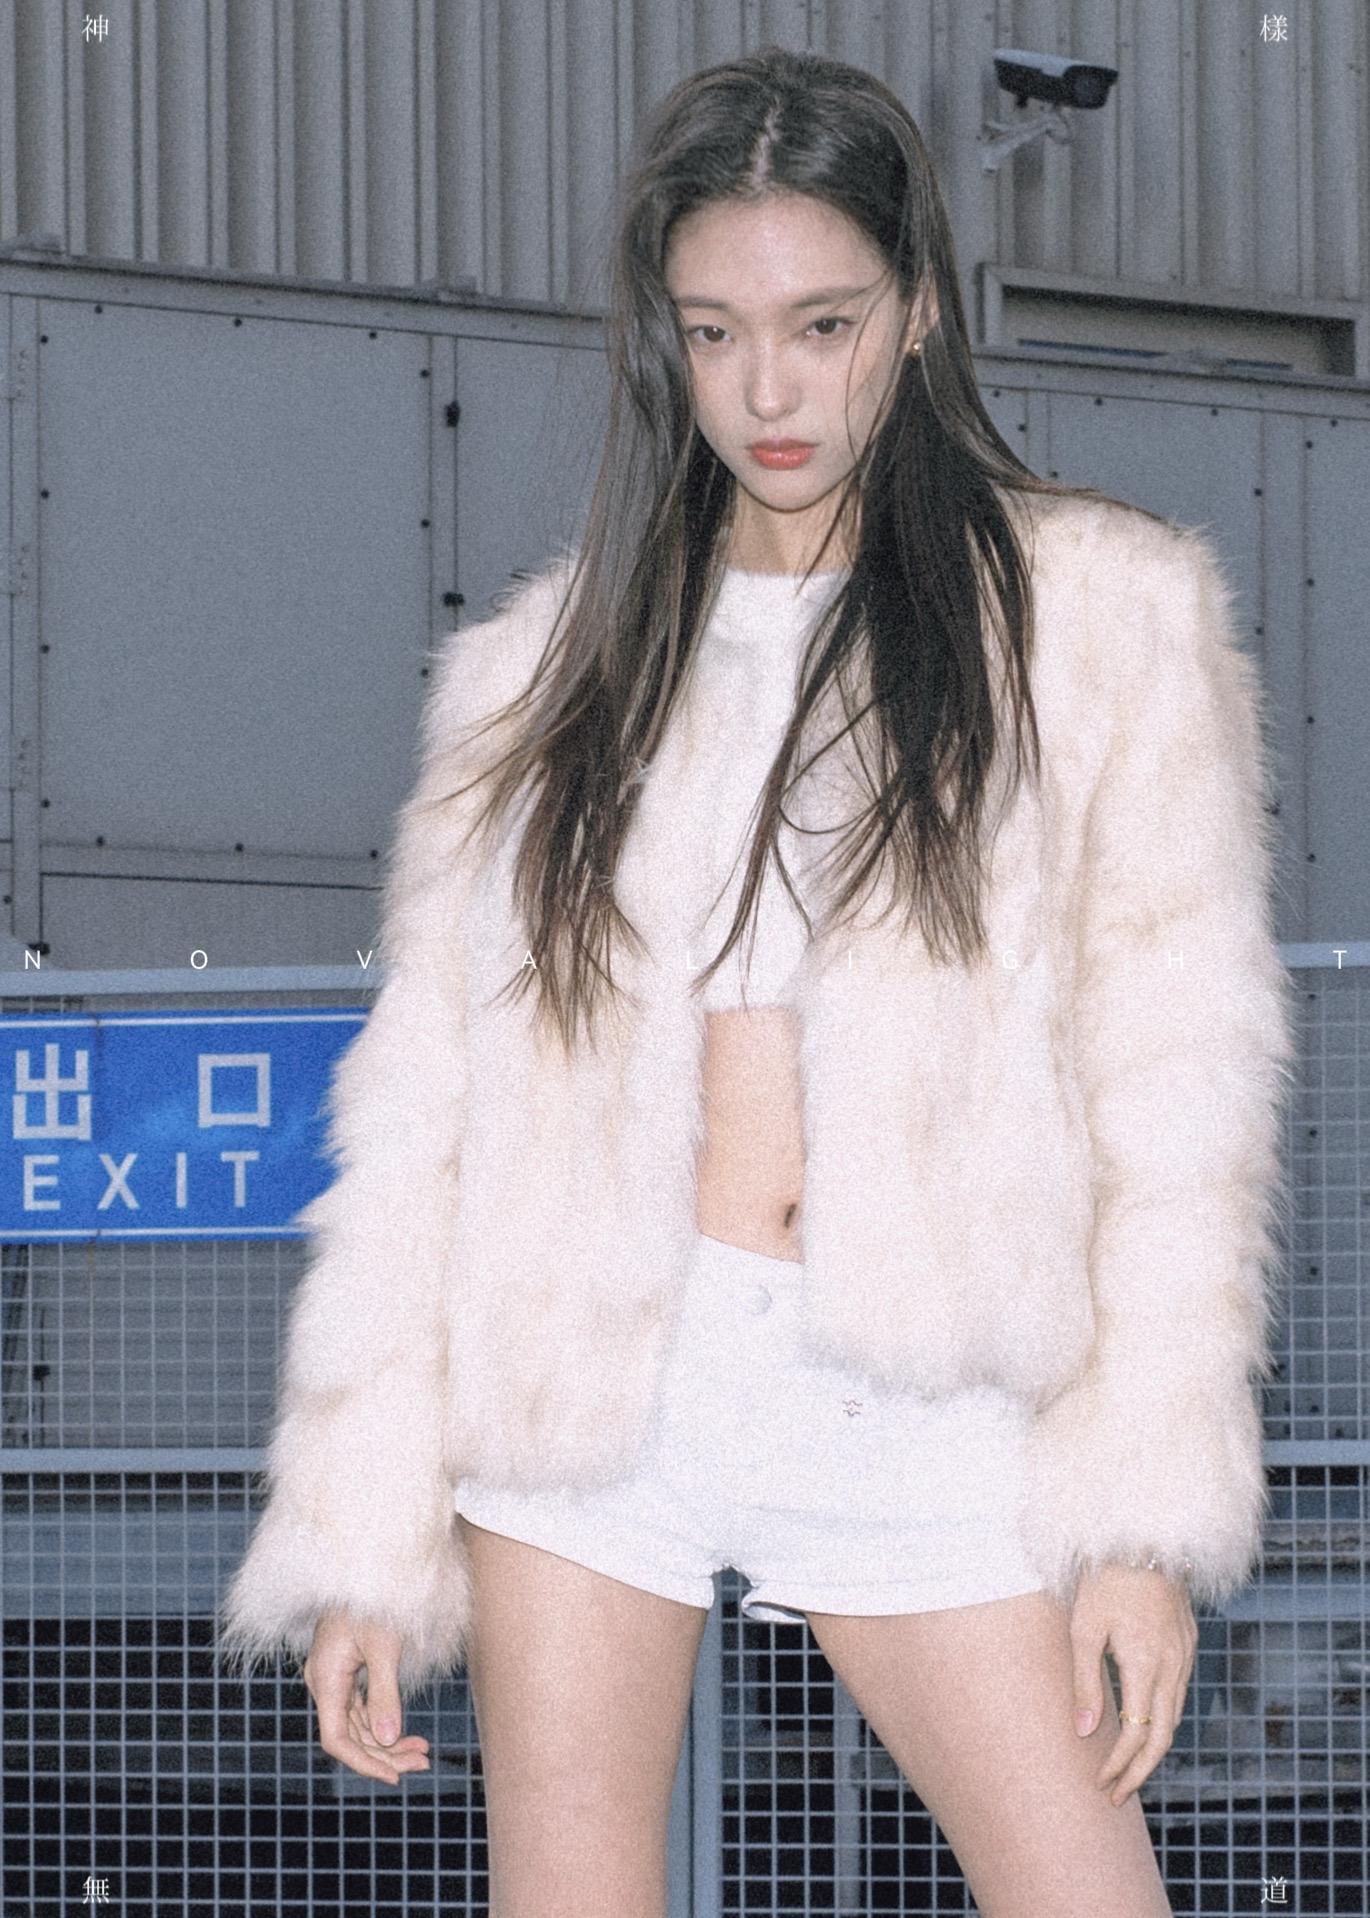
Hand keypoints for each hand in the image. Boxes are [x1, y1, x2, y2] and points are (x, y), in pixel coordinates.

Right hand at [303, 1610, 432, 1784]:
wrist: (366, 1567)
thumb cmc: (375, 1600)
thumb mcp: (384, 1646)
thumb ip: (385, 1694)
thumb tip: (388, 1739)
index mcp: (325, 1679)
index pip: (337, 1739)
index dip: (365, 1763)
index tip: (395, 1776)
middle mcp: (324, 1683)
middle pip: (351, 1736)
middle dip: (385, 1754)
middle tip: (423, 1764)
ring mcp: (333, 1678)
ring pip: (358, 1725)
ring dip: (388, 1742)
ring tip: (422, 1753)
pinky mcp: (345, 1672)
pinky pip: (361, 1709)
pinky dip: (383, 1722)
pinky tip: (406, 1734)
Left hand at [1069, 1564, 1197, 1808]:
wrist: (1143, 1539)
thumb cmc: (1105, 1582)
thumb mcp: (1084, 1629)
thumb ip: (1084, 1682)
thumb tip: (1085, 1734)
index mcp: (1146, 1664)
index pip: (1137, 1734)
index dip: (1119, 1765)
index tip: (1101, 1784)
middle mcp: (1173, 1665)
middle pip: (1163, 1737)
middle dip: (1139, 1771)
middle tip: (1116, 1794)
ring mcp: (1185, 1655)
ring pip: (1174, 1717)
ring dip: (1152, 1748)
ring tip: (1126, 1770)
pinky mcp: (1187, 1644)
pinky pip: (1178, 1694)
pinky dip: (1162, 1719)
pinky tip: (1143, 1726)